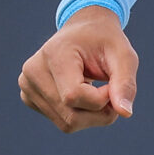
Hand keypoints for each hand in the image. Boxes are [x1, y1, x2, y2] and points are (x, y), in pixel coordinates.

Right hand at [18, 5, 138, 132]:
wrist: (84, 31)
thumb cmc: (105, 41)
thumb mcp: (123, 55)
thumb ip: (125, 82)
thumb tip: (125, 113)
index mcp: (53, 54)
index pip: (74, 95)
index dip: (102, 99)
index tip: (114, 85)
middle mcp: (33, 71)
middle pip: (71, 116)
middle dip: (100, 112)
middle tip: (112, 92)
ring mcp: (27, 86)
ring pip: (67, 123)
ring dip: (92, 116)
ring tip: (97, 90)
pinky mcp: (28, 98)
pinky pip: (61, 121)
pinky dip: (80, 114)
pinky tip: (82, 92)